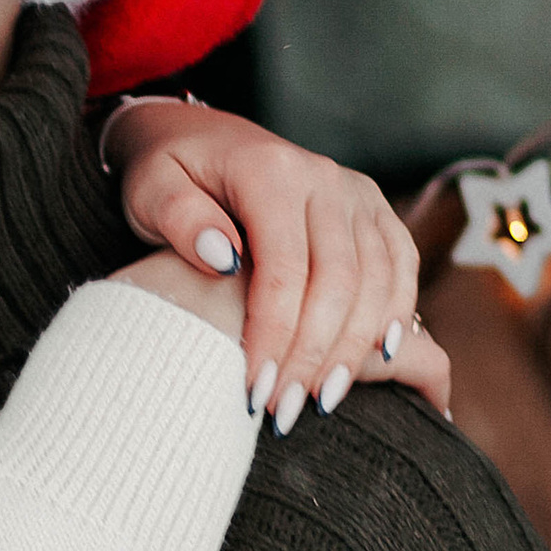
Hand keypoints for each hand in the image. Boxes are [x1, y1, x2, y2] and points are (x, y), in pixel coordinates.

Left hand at [106, 102, 451, 425]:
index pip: (284, 270)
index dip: (274, 337)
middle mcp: (324, 177)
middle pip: (339, 281)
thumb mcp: (150, 189)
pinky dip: (395, 312)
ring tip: (322, 400)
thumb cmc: (167, 173)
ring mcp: (356, 192)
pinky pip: (400, 264)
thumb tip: (222, 259)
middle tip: (284, 413)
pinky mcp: (373, 209)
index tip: (253, 392)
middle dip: (314, 355)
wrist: (199, 137)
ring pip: (377, 279)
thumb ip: (179, 219)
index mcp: (270, 171)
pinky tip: (379, 359)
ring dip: (355, 348)